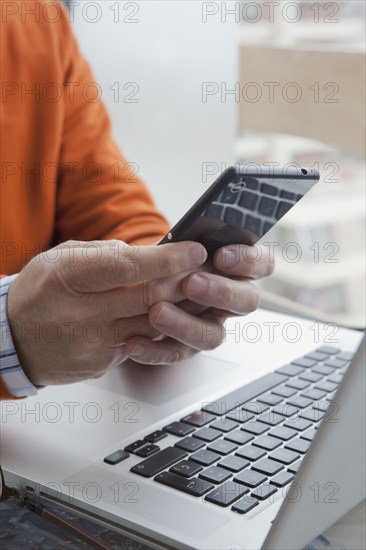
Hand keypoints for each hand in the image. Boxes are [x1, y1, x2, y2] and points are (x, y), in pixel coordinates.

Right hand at [7, 239, 207, 385]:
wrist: (11, 340)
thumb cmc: (39, 291)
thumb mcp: (60, 257)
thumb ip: (102, 253)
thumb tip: (142, 255)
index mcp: (66, 278)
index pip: (126, 267)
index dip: (166, 260)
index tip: (195, 251)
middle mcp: (79, 315)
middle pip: (147, 299)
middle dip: (184, 283)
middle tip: (206, 270)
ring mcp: (91, 344)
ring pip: (151, 325)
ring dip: (180, 308)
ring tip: (196, 291)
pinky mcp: (101, 364)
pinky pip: (140, 343)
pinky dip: (159, 327)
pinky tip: (171, 314)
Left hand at [124, 244, 273, 363]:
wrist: (133, 284)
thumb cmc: (163, 258)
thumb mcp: (175, 244)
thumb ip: (188, 245)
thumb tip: (190, 245)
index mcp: (235, 269)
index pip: (261, 264)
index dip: (248, 261)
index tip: (220, 256)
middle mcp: (229, 299)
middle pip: (247, 301)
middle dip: (221, 292)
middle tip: (191, 284)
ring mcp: (210, 325)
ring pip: (213, 335)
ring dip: (186, 325)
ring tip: (157, 313)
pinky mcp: (186, 347)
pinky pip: (177, 353)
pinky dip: (154, 350)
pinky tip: (134, 343)